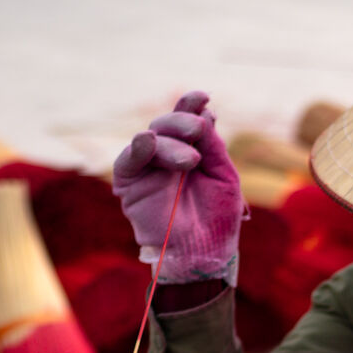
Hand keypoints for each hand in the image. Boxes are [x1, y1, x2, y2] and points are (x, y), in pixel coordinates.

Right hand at [113, 90, 244, 283]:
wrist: (204, 255)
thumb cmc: (218, 220)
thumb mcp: (224, 177)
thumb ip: (213, 146)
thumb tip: (205, 113)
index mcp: (191, 150)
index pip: (186, 121)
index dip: (191, 105)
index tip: (203, 97)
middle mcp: (166, 156)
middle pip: (166, 125)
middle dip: (181, 122)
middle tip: (198, 130)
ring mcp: (147, 169)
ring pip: (149, 139)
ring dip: (168, 141)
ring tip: (190, 159)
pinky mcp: (129, 185)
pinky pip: (127, 161)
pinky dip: (137, 149)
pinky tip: (148, 142)